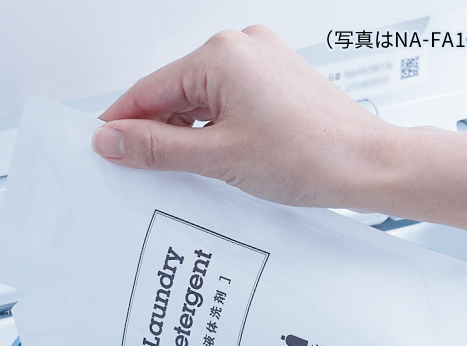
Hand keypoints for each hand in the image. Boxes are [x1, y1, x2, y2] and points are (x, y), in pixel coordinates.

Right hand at [93, 26, 398, 208]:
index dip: (121, 125)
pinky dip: (212, 133)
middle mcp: (241, 47)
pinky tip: (212, 164)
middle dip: (155, 134)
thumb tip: (112, 140)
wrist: (365, 164)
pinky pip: (225, 104)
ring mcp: (260, 62)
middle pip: (173, 94)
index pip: (148, 90)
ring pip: (199, 102)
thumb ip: (157, 148)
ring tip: (186, 176)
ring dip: (185, 137)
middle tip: (139, 175)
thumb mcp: (217, 157)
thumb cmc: (309, 155)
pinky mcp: (274, 82)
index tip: (101, 150)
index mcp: (222, 54)